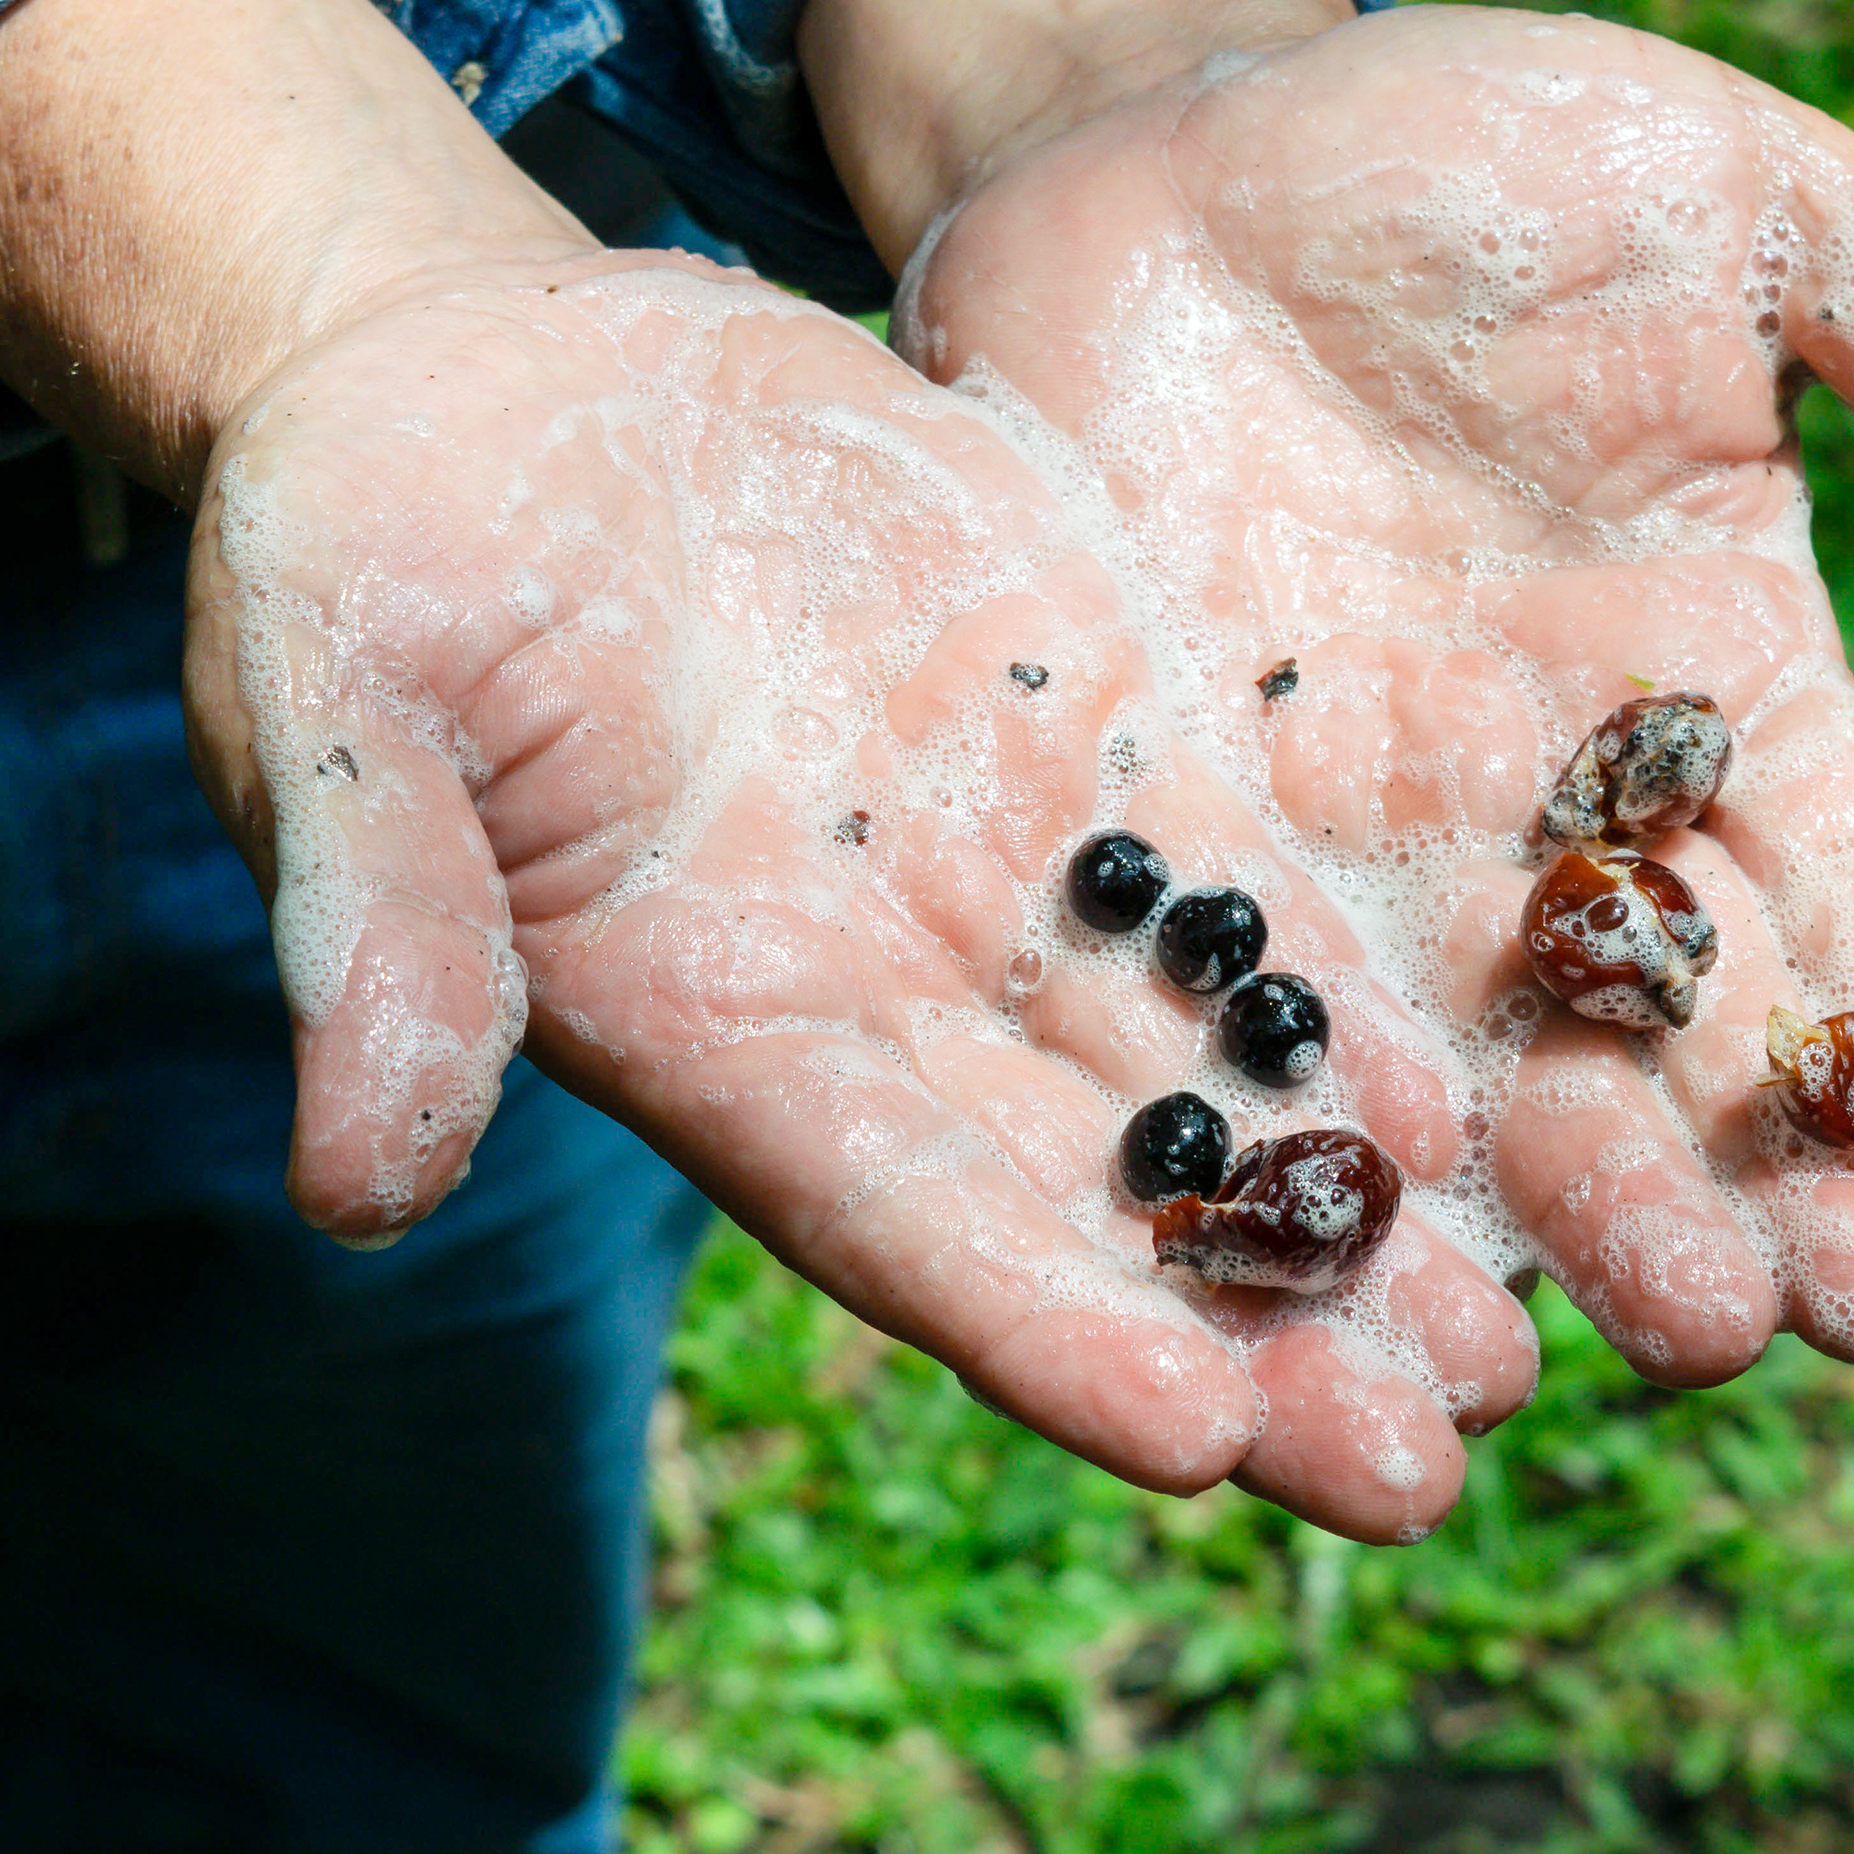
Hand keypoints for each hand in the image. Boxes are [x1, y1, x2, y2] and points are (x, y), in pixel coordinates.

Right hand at [0, 0, 1535, 1538]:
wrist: (485, 388)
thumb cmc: (360, 555)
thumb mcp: (332, 717)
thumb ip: (382, 932)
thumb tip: (351, 1191)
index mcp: (711, 1024)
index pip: (898, 1217)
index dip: (1045, 1324)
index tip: (1201, 1441)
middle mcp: (880, 995)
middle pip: (1097, 1203)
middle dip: (1262, 1338)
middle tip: (1432, 1464)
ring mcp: (999, 880)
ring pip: (1210, 1081)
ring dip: (1357, 1213)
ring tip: (1521, 1344)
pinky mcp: (1095, 743)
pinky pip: (1251, 895)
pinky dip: (1357, 997)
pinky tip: (1490, 1096)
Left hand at [888, 2, 1853, 1390]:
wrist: (1159, 156)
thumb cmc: (1457, 168)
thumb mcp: (1711, 205)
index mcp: (1730, 695)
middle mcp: (1564, 825)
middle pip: (1688, 1053)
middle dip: (1757, 1187)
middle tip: (1823, 1315)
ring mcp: (1371, 859)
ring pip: (1490, 1095)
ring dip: (1564, 1227)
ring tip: (1630, 1345)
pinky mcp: (1193, 858)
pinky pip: (1262, 1046)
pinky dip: (1316, 1164)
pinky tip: (1357, 1282)